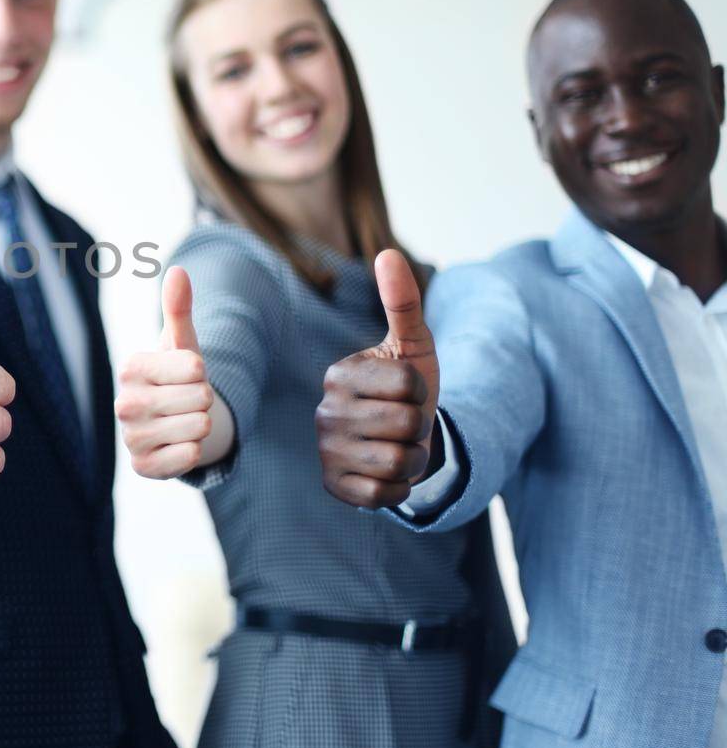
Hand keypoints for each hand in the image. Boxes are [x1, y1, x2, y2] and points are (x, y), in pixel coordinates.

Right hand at [115, 267, 216, 478]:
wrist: (173, 421)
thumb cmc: (177, 376)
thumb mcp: (181, 342)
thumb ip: (179, 308)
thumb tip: (178, 271)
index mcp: (131, 367)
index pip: (194, 366)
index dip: (202, 371)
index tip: (188, 374)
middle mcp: (124, 403)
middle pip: (200, 398)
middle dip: (205, 399)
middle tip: (188, 400)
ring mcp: (131, 436)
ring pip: (197, 428)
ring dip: (202, 425)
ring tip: (185, 420)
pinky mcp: (142, 466)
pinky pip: (187, 457)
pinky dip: (194, 451)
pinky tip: (181, 443)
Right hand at [316, 250, 439, 508]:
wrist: (401, 439)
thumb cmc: (407, 388)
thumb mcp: (412, 345)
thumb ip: (402, 302)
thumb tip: (388, 253)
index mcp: (339, 375)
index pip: (408, 385)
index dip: (422, 391)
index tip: (409, 392)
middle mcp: (325, 412)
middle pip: (406, 424)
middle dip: (420, 428)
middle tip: (405, 424)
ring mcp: (326, 451)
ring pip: (398, 461)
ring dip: (414, 458)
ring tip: (399, 447)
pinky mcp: (334, 486)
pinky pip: (385, 494)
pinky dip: (400, 487)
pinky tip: (388, 472)